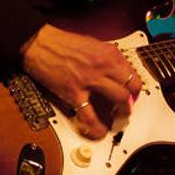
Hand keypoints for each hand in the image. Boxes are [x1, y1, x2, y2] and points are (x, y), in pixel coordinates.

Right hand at [21, 24, 142, 139]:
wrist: (38, 43)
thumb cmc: (60, 42)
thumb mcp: (91, 43)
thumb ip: (106, 57)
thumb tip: (117, 70)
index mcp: (107, 53)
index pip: (132, 73)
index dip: (135, 86)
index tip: (133, 92)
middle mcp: (102, 65)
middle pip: (130, 87)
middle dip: (133, 100)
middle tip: (129, 106)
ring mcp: (89, 80)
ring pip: (118, 99)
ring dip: (123, 112)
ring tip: (119, 118)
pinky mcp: (73, 93)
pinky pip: (89, 116)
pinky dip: (96, 127)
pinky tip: (99, 131)